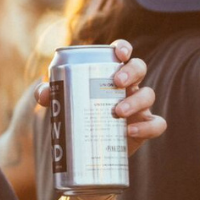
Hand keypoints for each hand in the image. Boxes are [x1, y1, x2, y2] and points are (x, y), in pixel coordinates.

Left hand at [34, 39, 164, 162]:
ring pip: (149, 94)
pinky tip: (131, 131)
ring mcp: (139, 107)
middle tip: (117, 82)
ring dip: (136, 101)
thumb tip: (43, 93)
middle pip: (139, 68)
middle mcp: (128, 87)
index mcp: (110, 74)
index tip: (119, 53)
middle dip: (131, 71)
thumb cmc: (77, 118)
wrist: (87, 150)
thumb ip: (49, 95)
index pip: (122, 54)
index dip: (123, 48)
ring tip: (117, 112)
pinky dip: (148, 126)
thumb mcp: (61, 105)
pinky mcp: (144, 128)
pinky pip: (157, 124)